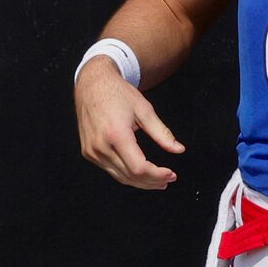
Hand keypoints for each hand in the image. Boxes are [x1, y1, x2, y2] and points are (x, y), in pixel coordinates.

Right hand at [74, 57, 185, 188]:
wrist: (92, 84)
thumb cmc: (118, 93)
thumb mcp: (144, 110)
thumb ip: (162, 133)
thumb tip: (179, 149)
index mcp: (116, 134)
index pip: (139, 168)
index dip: (157, 175)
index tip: (171, 174)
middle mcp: (101, 146)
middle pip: (130, 176)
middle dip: (152, 181)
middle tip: (168, 179)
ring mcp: (92, 151)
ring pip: (120, 177)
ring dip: (140, 182)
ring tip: (158, 180)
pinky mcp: (88, 152)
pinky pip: (110, 170)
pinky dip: (127, 175)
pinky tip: (140, 173)